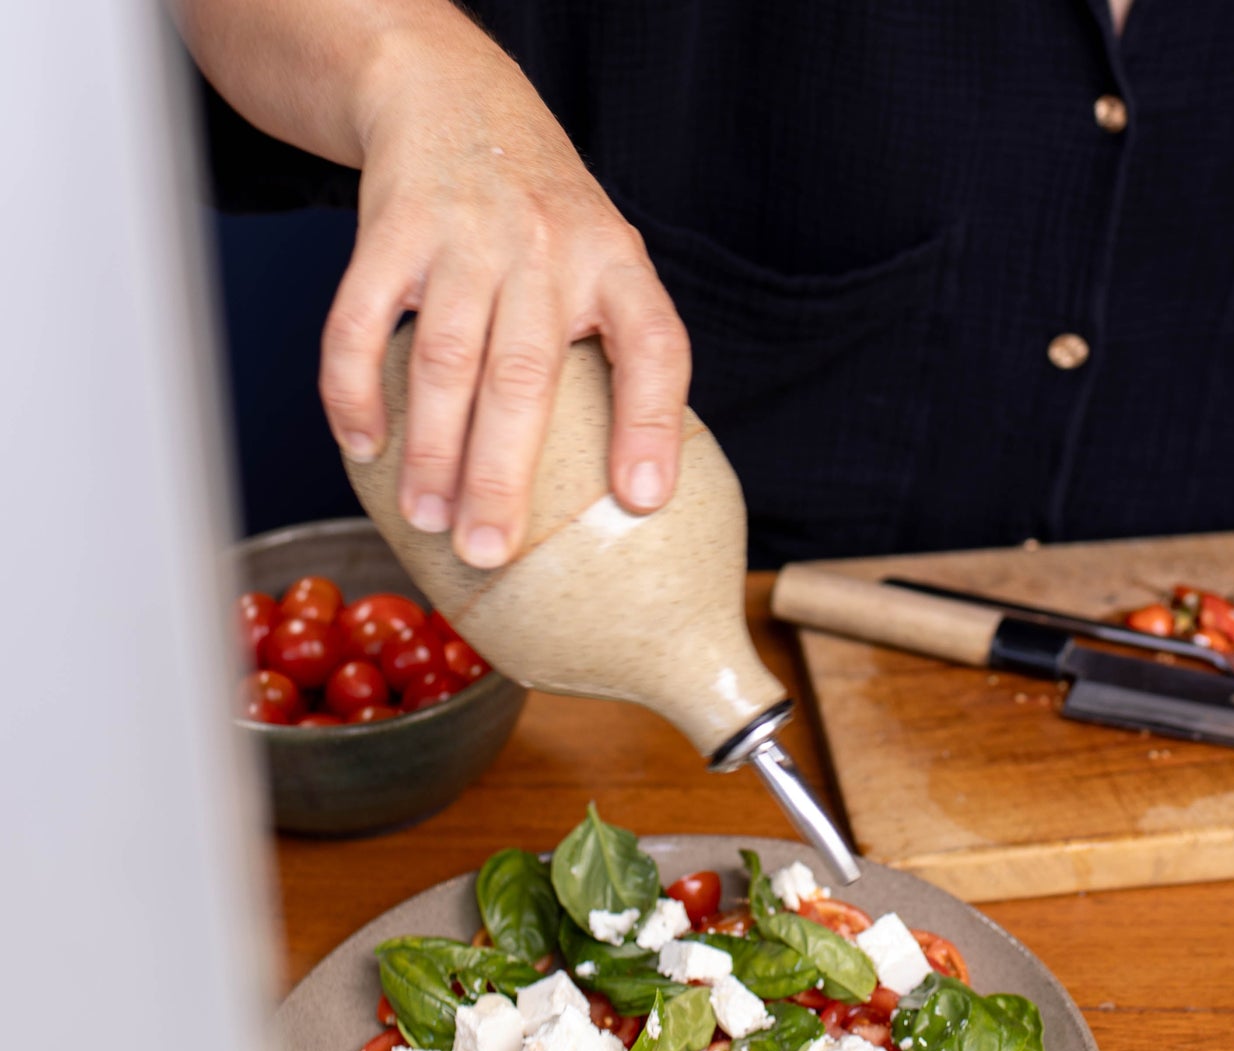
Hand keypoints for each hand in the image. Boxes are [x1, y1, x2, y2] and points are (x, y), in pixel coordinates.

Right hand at [319, 24, 689, 567]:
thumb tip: (626, 485)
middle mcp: (545, 247)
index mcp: (615, 263)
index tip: (642, 502)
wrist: (453, 94)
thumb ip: (615, 342)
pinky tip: (363, 448)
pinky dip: (355, 389)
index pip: (654, 345)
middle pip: (524, 376)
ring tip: (429, 521)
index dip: (652, 426)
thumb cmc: (543, 212)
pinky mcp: (390, 229)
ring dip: (432, 451)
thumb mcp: (604, 256)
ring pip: (445, 360)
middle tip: (490, 551)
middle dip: (502, 475)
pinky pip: (361, 322)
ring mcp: (464, 235)